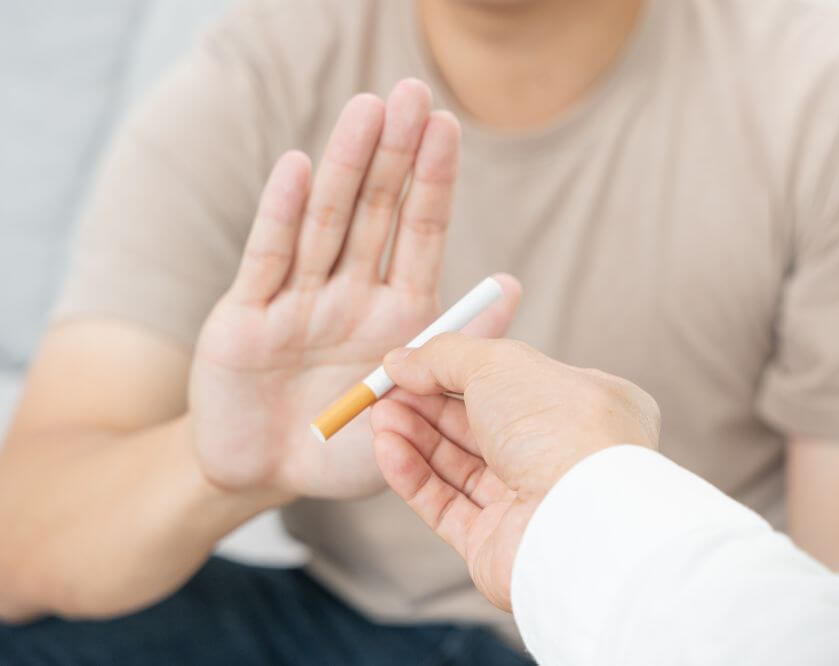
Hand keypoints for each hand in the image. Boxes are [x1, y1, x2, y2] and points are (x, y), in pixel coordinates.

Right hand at [189, 79, 520, 499]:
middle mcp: (348, 294)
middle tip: (411, 91)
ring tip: (367, 109)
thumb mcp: (416, 407)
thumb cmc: (348, 448)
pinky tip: (298, 166)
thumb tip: (512, 285)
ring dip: (346, 166)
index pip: (420, 233)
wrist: (268, 479)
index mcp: (396, 314)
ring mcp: (297, 301)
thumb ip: (461, 347)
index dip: (433, 181)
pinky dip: (282, 213)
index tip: (449, 125)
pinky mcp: (245, 318)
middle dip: (394, 154)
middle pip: (374, 211)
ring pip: (325, 222)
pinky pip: (268, 260)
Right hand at [368, 335, 659, 609]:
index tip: (411, 362)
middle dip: (427, 405)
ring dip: (415, 437)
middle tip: (383, 390)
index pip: (512, 383)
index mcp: (582, 407)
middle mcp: (561, 456)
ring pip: (460, 466)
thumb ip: (446, 355)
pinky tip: (386, 448)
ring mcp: (531, 503)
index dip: (458, 371)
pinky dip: (413, 476)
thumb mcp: (499, 364)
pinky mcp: (498, 544)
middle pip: (481, 426)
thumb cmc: (558, 428)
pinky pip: (447, 506)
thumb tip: (402, 359)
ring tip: (379, 416)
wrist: (580, 521)